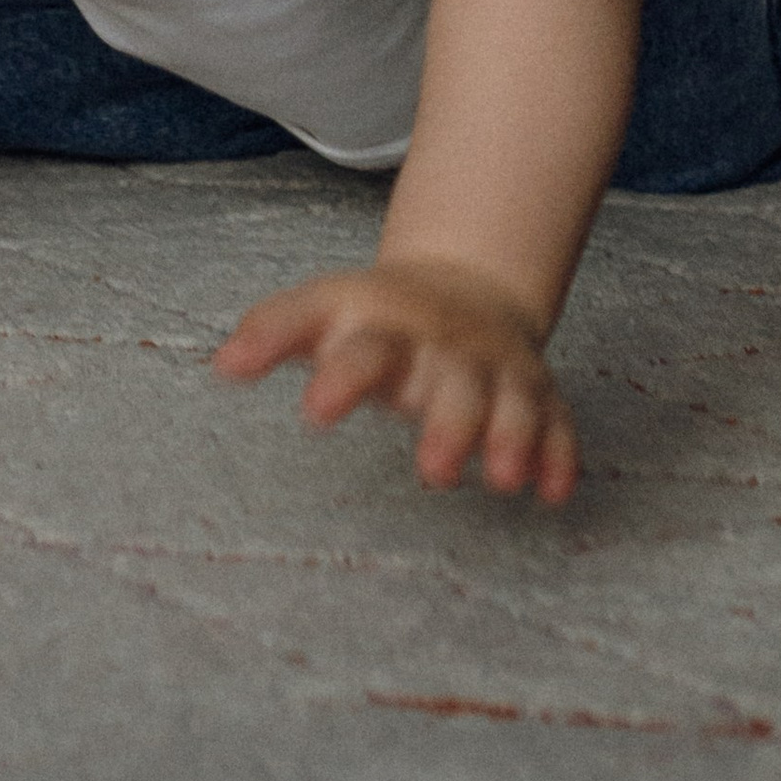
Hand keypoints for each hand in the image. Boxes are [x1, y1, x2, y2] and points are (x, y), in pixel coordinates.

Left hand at [212, 256, 578, 501]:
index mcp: (389, 327)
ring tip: (502, 479)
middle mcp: (446, 348)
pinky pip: (557, 423)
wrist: (465, 287)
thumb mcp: (323, 310)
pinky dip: (559, 453)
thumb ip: (273, 331)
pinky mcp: (535, 393)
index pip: (365, 349)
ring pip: (510, 402)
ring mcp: (495, 370)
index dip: (341, 378)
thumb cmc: (377, 317)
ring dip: (510, 437)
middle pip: (453, 383)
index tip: (314, 413)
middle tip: (433, 474)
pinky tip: (553, 493)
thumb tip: (221, 365)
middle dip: (449, 425)